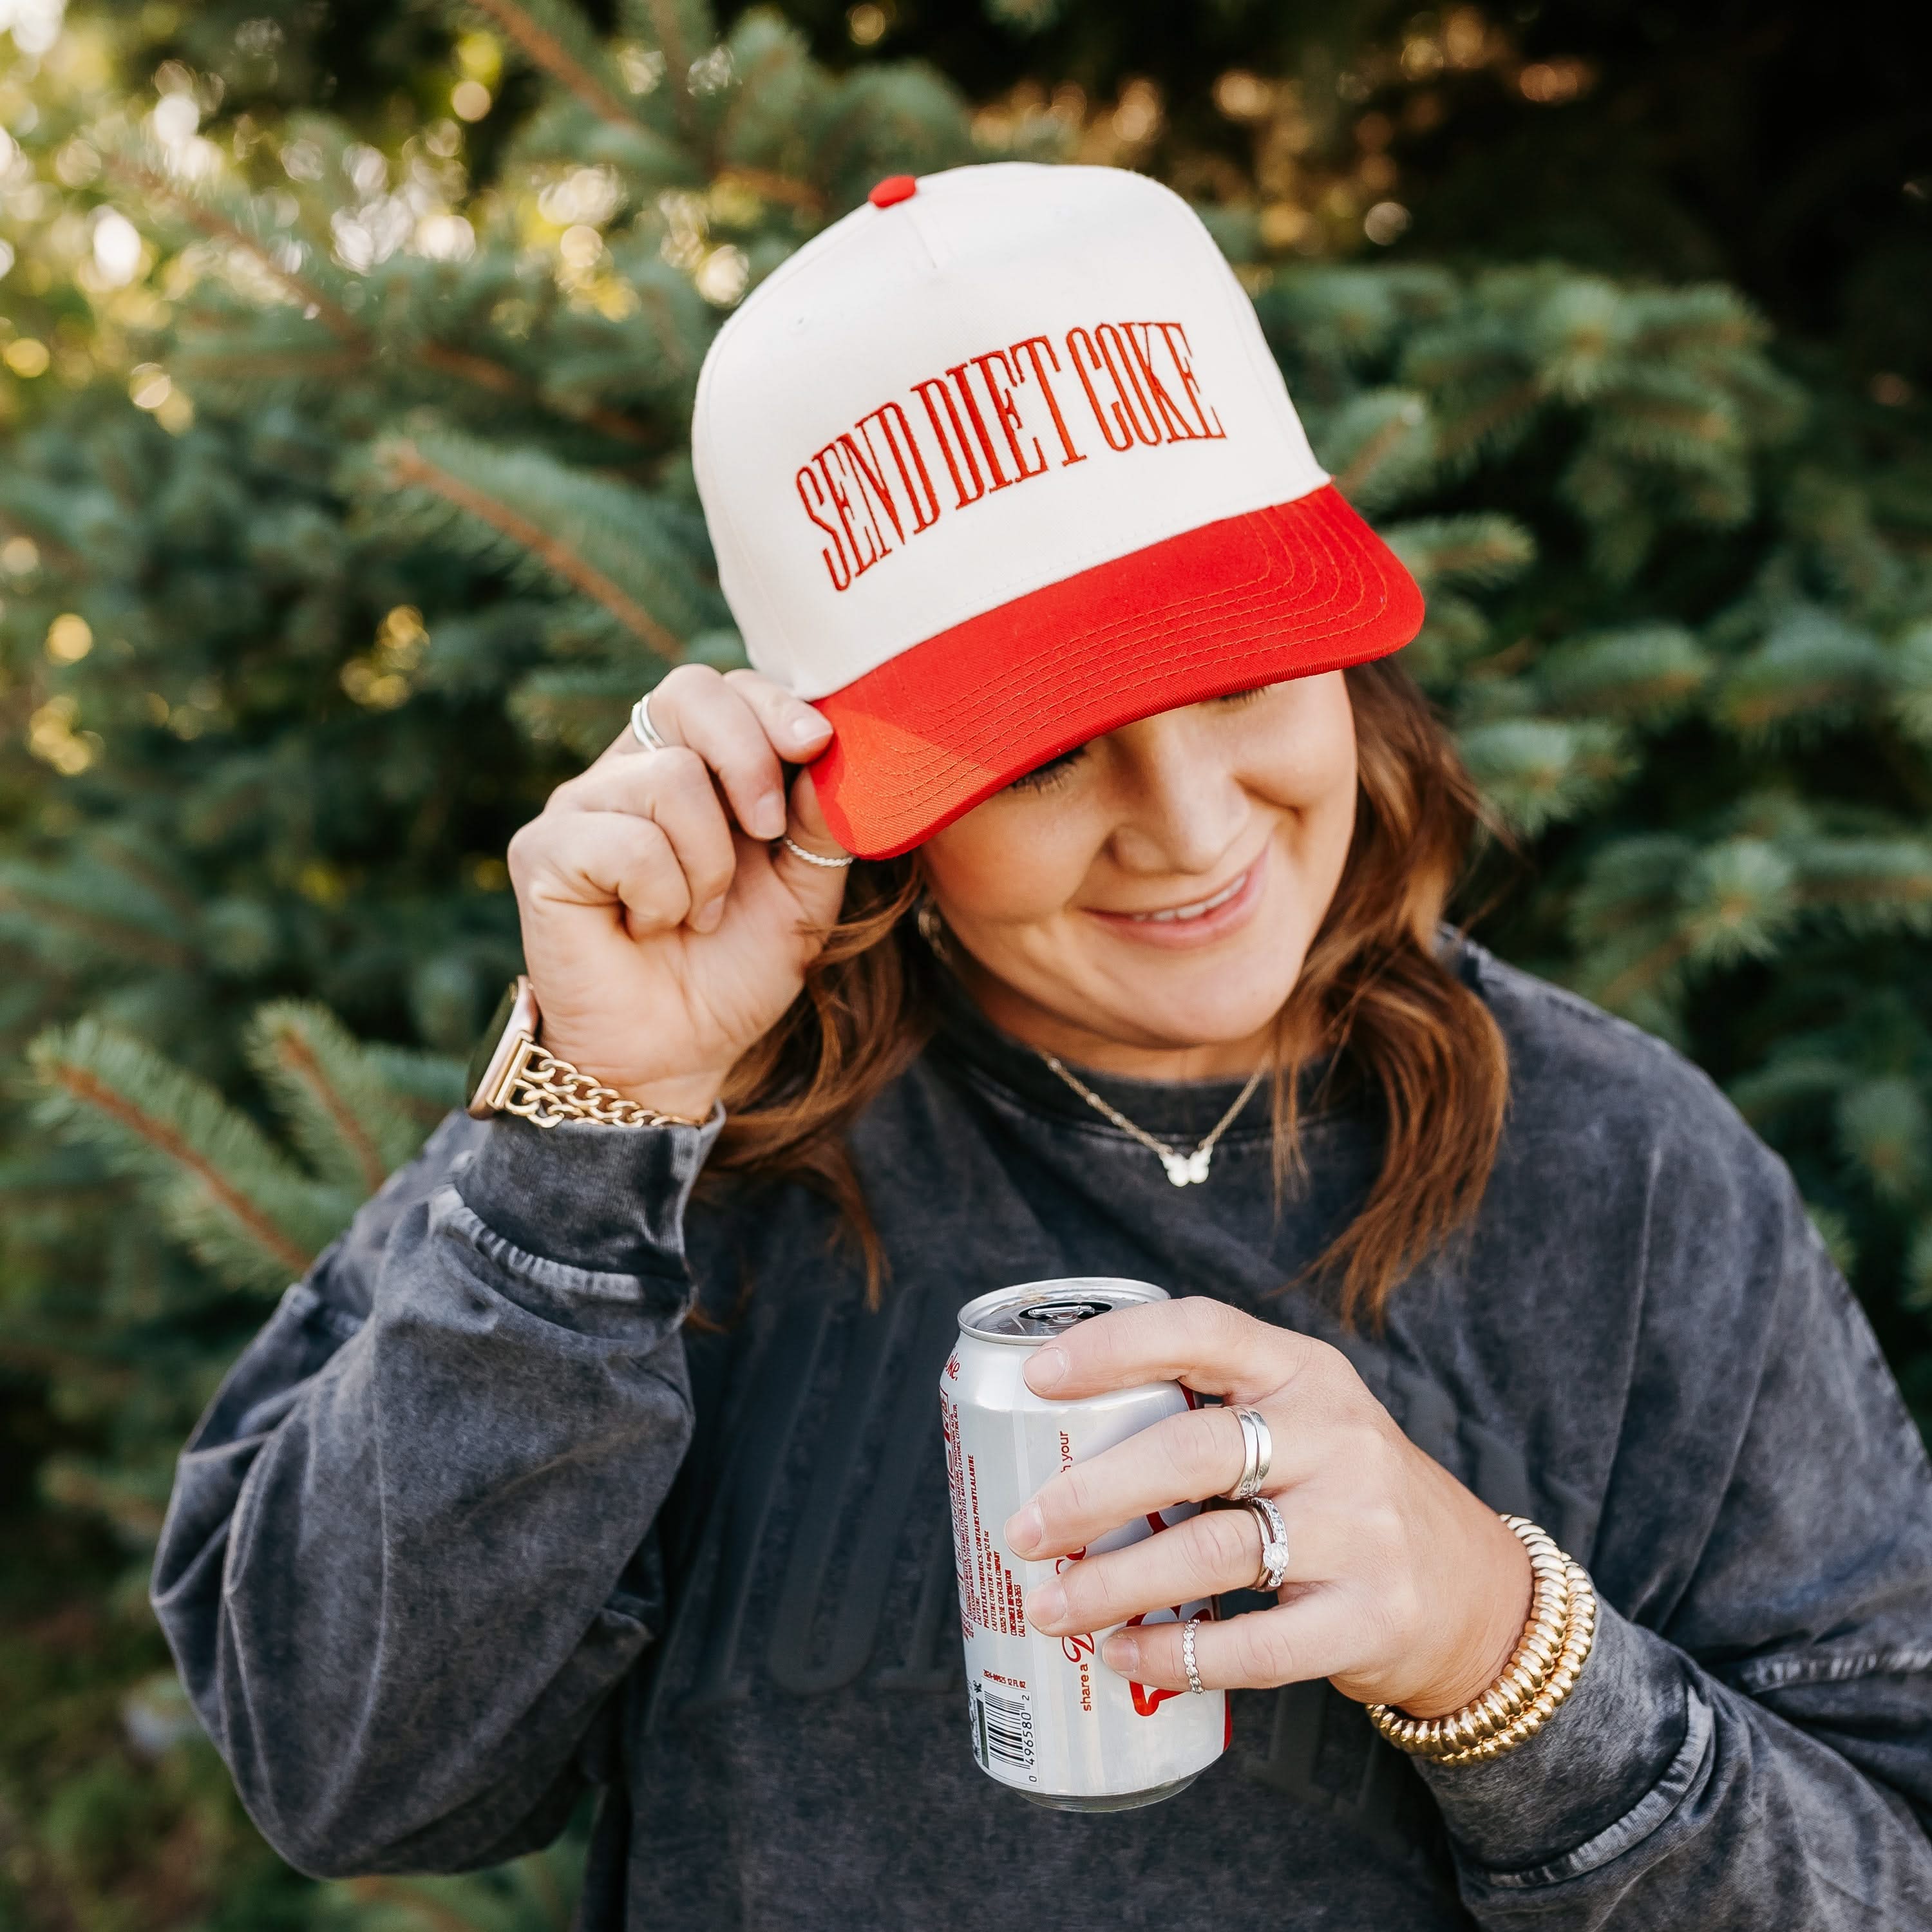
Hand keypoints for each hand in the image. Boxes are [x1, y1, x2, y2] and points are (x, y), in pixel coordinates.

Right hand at [505, 665, 845, 1118]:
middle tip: (767, 832)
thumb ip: (823, 822)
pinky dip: (661, 894)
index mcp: (688, 766)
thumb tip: (836, 751)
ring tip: (698, 914)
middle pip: (686, 691)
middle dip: (749, 758)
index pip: (722, 686)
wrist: (679, 1054)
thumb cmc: (735, 969)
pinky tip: (648, 927)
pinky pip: (624, 840)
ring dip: (710, 863)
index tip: (817, 746)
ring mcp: (580, 807)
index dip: (773, 704)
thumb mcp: (806, 892)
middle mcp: (629, 772)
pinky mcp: (542, 850)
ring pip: (668, 777)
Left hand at [1002, 1298, 1532, 1716]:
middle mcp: (1338, 1436)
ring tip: (1047, 1607)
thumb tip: (1053, 1446)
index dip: (1114, 1346)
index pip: (1203, 1331)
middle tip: (1023, 1529)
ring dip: (1116, 1584)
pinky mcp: (1372, 1617)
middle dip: (1093, 1491)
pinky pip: (1256, 1644)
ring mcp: (1362, 1528)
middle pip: (1195, 1451)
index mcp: (1304, 1371)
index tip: (1036, 1377)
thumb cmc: (1345, 1495)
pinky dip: (1176, 1655)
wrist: (1474, 1591)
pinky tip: (1123, 1656)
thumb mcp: (1300, 1423)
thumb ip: (1208, 1418)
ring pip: (1215, 1550)